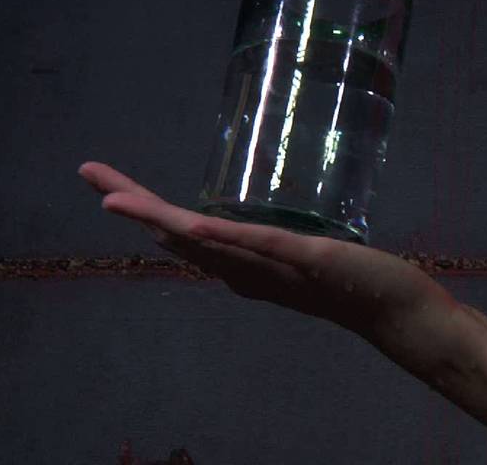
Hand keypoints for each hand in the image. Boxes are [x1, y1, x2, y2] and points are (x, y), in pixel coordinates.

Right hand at [77, 161, 456, 334]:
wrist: (398, 312)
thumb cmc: (358, 283)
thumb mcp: (306, 259)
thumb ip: (277, 248)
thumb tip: (252, 232)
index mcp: (247, 268)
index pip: (188, 236)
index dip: (146, 211)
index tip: (108, 188)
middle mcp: (251, 273)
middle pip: (182, 237)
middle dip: (134, 205)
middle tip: (88, 173)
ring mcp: (277, 269)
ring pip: (209, 243)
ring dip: (160, 219)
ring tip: (115, 199)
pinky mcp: (310, 262)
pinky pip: (261, 248)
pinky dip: (225, 238)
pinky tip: (191, 226)